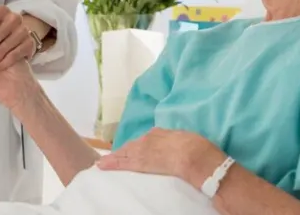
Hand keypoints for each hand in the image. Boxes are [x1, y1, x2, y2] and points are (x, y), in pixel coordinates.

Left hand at [96, 128, 226, 186]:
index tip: (131, 150)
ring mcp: (142, 150)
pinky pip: (123, 162)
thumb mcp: (187, 140)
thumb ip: (177, 143)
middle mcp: (149, 139)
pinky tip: (103, 165)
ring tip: (104, 162)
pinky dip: (113, 163)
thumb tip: (178, 147)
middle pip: (132, 146)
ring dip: (115, 157)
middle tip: (112, 157)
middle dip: (123, 151)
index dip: (137, 146)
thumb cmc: (197, 148)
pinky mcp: (139, 163)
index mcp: (161, 133)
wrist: (194, 155)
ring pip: (125, 153)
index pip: (144, 140)